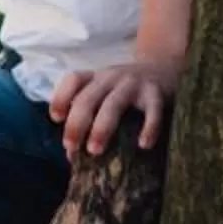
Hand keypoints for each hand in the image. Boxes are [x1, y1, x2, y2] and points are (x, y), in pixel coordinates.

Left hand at [49, 59, 177, 158]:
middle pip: (87, 97)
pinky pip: (152, 110)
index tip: (56, 118)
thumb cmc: (129, 90)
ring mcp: (134, 83)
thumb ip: (90, 116)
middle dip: (76, 123)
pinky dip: (149, 127)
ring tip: (94, 151)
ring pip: (113, 103)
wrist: (166, 67)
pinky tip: (144, 145)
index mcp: (96, 78)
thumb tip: (72, 155)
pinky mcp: (157, 92)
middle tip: (71, 146)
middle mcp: (111, 78)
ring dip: (101, 127)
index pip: (74, 79)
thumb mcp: (106, 92)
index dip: (61, 97)